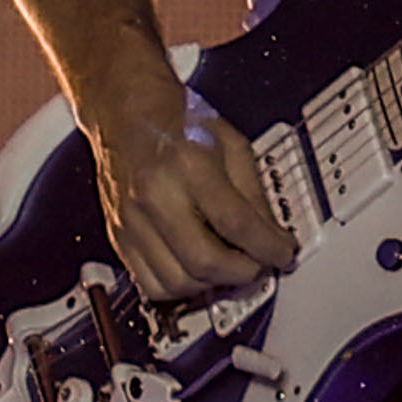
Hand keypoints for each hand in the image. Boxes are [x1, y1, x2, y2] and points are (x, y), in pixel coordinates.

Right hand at [81, 72, 297, 300]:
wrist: (128, 114)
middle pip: (203, 260)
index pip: (235, 222)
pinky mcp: (118, 237)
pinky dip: (180, 288)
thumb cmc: (179, 122)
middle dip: (242, 273)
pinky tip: (198, 272)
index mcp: (188, 164)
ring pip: (176, 282)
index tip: (283, 253)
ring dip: (212, 285)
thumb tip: (272, 236)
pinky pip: (149, 284)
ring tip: (231, 268)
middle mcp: (154, 195)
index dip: (266, 246)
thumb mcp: (231, 143)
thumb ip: (253, 193)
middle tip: (259, 265)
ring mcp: (131, 220)